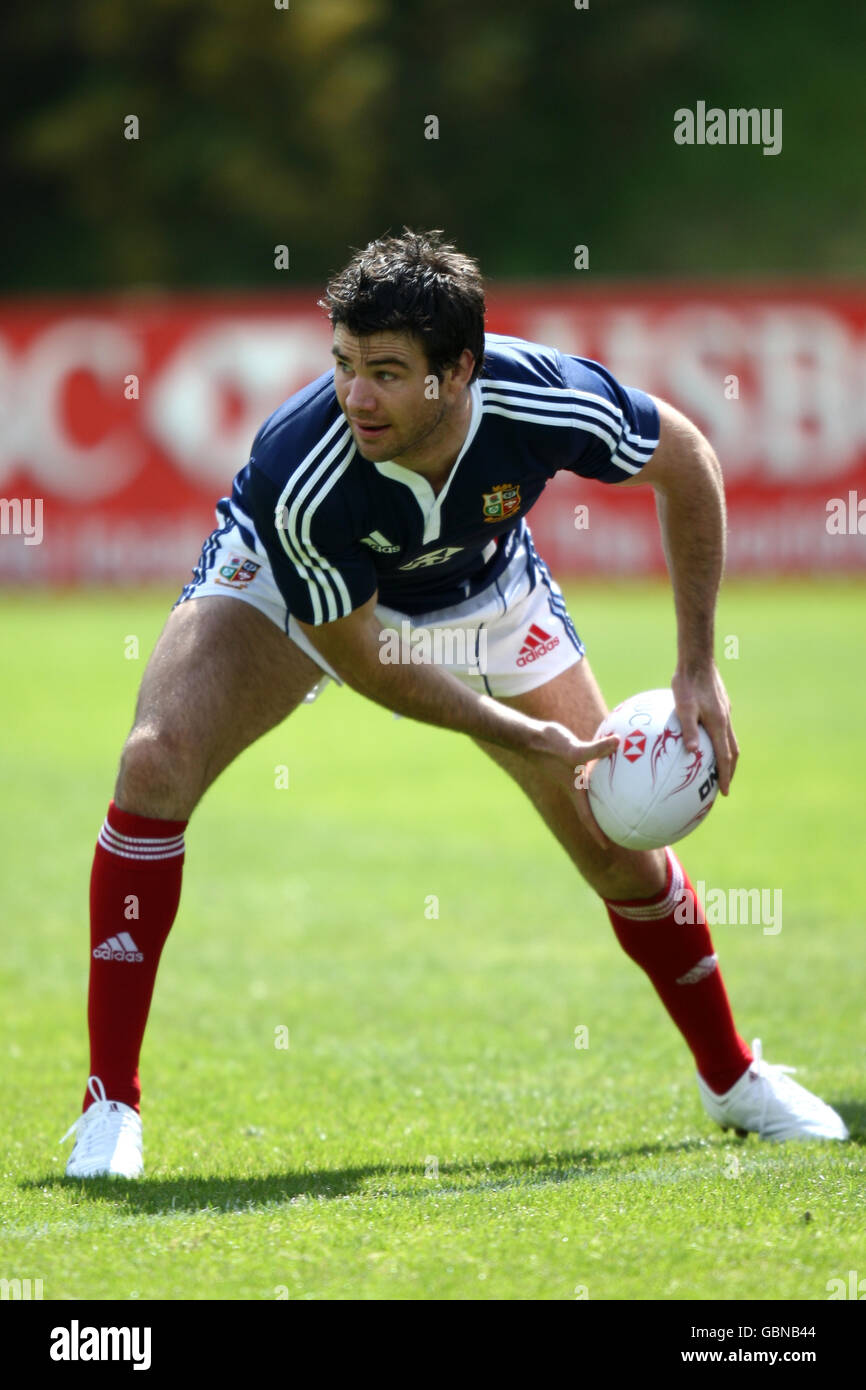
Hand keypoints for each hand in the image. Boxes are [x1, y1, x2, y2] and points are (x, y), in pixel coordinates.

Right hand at [522, 719, 619, 847]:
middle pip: (592, 808)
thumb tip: (618, 742)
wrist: (531, 737)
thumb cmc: (549, 747)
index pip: (587, 817)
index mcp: (575, 790)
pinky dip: (606, 770)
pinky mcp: (575, 761)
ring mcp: (575, 774)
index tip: (607, 847)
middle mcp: (576, 785)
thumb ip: (596, 749)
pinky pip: (595, 770)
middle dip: (604, 820)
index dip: (597, 833)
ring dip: (605, 798)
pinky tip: (616, 761)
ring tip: (622, 802)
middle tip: (620, 829)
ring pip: (594, 790)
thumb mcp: (573, 750)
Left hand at [671, 662, 738, 794]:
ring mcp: (724, 712)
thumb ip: (688, 729)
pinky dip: (720, 741)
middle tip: (724, 785)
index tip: (724, 792)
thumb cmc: (686, 682)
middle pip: (733, 752)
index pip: (725, 757)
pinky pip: (723, 729)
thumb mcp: (683, 707)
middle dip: (730, 771)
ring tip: (719, 768)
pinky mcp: (720, 705)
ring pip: (730, 740)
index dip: (725, 776)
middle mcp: (725, 720)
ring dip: (727, 756)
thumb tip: (691, 752)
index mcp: (718, 724)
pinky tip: (707, 741)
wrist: (697, 659)